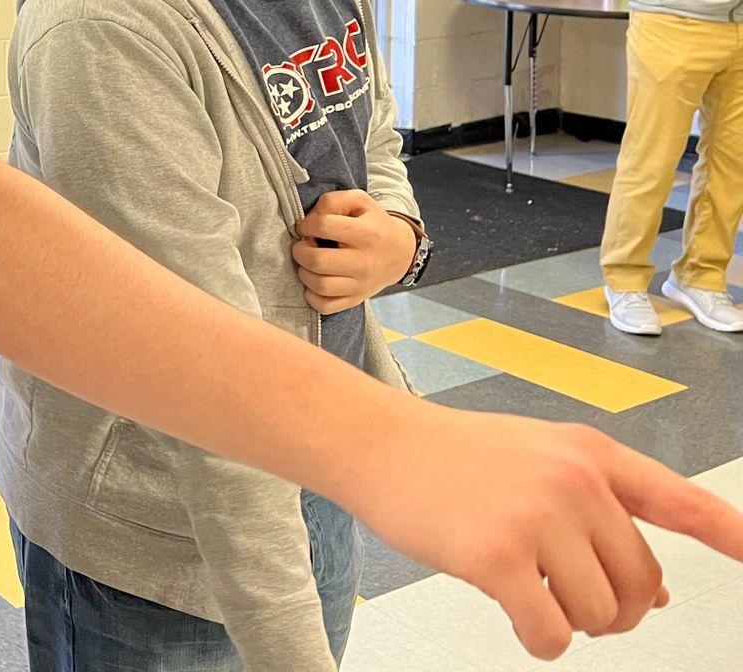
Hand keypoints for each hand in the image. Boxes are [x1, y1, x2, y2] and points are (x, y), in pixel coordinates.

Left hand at [292, 189, 415, 311]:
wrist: (400, 253)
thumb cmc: (374, 224)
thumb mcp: (359, 201)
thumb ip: (333, 201)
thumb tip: (310, 218)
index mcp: (367, 234)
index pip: (324, 226)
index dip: (306, 224)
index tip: (306, 226)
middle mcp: (364, 262)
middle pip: (318, 260)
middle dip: (300, 250)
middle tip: (303, 245)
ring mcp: (360, 285)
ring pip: (320, 285)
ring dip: (304, 272)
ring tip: (308, 262)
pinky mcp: (355, 299)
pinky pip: (325, 306)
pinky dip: (312, 296)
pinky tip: (314, 281)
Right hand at [347, 403, 742, 658]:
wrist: (376, 443)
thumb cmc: (450, 454)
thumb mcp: (537, 458)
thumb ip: (598, 510)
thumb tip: (654, 595)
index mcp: (589, 453)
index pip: (681, 499)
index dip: (732, 533)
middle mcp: (573, 482)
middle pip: (642, 584)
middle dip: (616, 610)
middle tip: (576, 602)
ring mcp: (536, 517)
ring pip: (601, 616)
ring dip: (571, 623)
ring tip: (532, 594)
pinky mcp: (497, 557)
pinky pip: (551, 634)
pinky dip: (539, 641)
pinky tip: (517, 618)